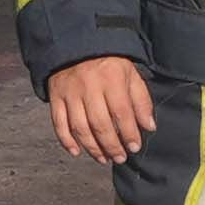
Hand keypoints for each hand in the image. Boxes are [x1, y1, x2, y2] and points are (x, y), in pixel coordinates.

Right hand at [43, 54, 157, 164]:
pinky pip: (59, 123)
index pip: (121, 112)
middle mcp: (89, 86)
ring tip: (103, 159)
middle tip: (120, 158)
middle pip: (100, 124)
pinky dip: (66, 141)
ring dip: (92, 147)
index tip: (134, 147)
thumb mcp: (130, 75)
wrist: (76, 45)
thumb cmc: (109, 63)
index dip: (129, 133)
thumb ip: (141, 100)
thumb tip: (149, 127)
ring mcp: (70, 92)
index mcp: (111, 79)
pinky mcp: (55, 96)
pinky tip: (77, 152)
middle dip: (111, 145)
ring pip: (79, 127)